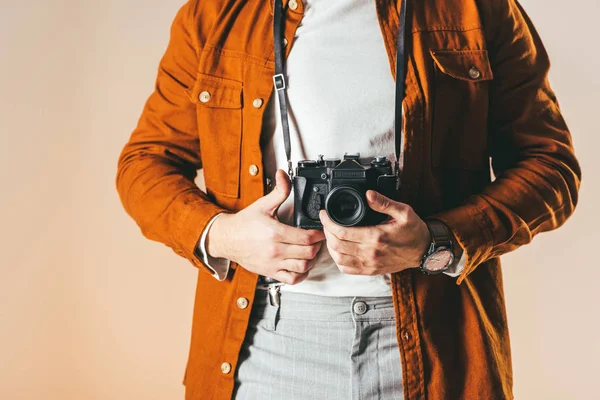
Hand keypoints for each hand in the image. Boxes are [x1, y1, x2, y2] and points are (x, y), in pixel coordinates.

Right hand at [207, 169, 324, 283]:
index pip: (306, 237)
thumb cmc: (244, 223)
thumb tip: (283, 175)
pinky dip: (301, 274)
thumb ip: (279, 191)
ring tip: (311, 251)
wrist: (227, 239)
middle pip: (308, 253)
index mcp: (275, 233)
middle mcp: (275, 250)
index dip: (318, 234)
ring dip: (311, 260)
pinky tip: (302, 265)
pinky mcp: (270, 272)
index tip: (320, 231)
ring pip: (302, 267)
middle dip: (317, 246)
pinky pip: (292, 279)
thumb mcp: (263, 204)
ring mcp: (273, 263)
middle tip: (318, 240)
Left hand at [319, 190, 430, 275]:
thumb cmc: (414, 232)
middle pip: (336, 245)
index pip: (342, 232)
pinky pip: (346, 269)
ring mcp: (369, 264)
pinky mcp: (370, 271)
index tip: (324, 214)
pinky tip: (339, 249)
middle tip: (326, 222)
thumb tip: (368, 194)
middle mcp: (370, 253)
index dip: (328, 222)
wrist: (424, 251)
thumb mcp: (404, 212)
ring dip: (330, 246)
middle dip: (326, 232)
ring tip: (330, 234)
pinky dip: (338, 259)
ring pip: (338, 258)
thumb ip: (384, 203)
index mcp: (376, 237)